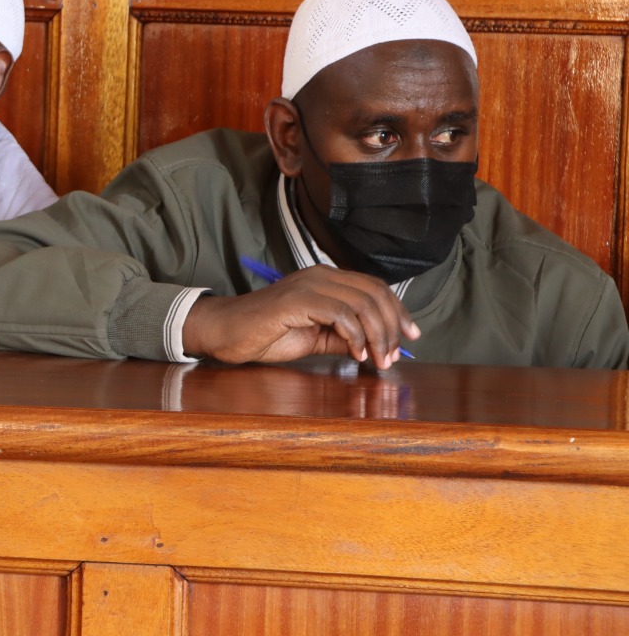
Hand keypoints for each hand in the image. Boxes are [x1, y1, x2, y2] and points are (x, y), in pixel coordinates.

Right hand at [181, 265, 419, 368]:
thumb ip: (343, 337)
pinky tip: (354, 354)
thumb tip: (375, 346)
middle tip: (391, 356)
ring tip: (376, 360)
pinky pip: (341, 314)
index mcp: (326, 279)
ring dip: (377, 335)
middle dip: (392, 327)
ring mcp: (309, 285)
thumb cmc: (265, 334)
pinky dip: (355, 336)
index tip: (409, 338)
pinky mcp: (298, 299)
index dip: (398, 312)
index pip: (375, 287)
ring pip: (362, 303)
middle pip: (375, 293)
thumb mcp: (315, 339)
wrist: (226, 332)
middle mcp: (321, 275)